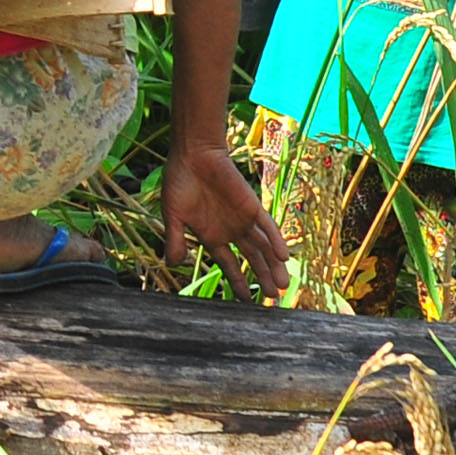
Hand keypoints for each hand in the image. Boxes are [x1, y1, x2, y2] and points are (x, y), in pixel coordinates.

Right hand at [161, 139, 287, 303]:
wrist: (193, 154)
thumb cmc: (179, 182)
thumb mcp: (173, 215)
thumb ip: (174, 239)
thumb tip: (172, 263)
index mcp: (212, 235)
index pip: (229, 264)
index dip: (238, 281)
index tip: (247, 300)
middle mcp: (231, 230)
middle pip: (252, 259)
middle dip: (262, 278)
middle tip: (274, 300)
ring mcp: (244, 219)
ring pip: (263, 247)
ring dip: (273, 266)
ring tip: (282, 286)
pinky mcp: (252, 206)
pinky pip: (268, 226)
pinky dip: (276, 241)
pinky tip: (283, 257)